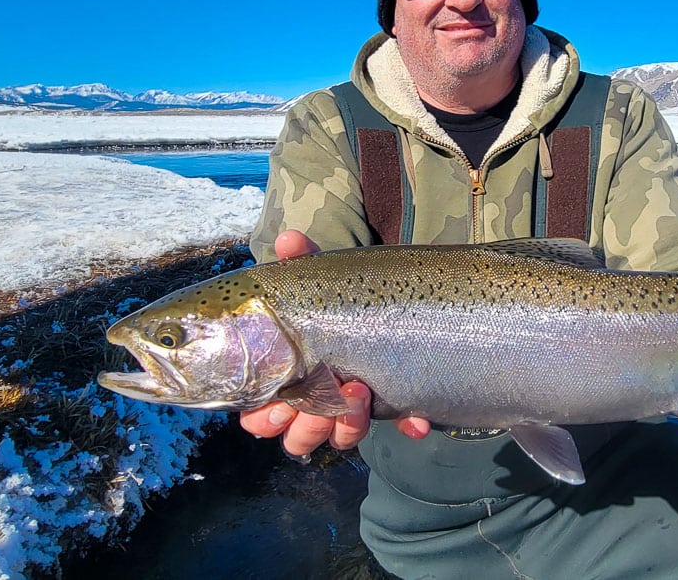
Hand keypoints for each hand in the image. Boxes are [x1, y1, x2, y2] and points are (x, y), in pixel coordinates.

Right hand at [237, 230, 430, 456]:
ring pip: (340, 437)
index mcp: (287, 375)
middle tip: (324, 398)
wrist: (396, 291)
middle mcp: (318, 397)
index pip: (261, 415)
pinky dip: (409, 426)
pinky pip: (401, 426)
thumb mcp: (321, 277)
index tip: (281, 405)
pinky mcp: (396, 403)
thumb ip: (302, 261)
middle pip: (298, 435)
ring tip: (362, 394)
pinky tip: (417, 422)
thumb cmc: (342, 292)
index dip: (265, 419)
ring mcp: (357, 404)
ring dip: (348, 426)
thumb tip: (288, 240)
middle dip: (308, 426)